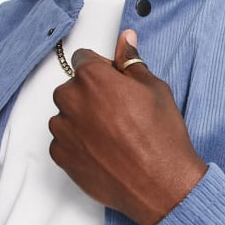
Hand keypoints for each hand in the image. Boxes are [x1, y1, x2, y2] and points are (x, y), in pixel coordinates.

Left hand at [49, 29, 207, 224]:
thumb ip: (132, 63)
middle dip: (90, 95)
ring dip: (82, 119)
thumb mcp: (155, 90)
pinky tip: (104, 151)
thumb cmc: (162, 137)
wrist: (161, 184)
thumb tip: (126, 40)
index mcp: (94, 78)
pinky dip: (78, 143)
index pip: (83, 59)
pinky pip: (63, 141)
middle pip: (72, 88)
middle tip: (119, 113)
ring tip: (112, 135)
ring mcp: (64, 131)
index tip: (115, 84)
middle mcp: (72, 101)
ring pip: (66, 115)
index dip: (102, 70)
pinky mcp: (62, 156)